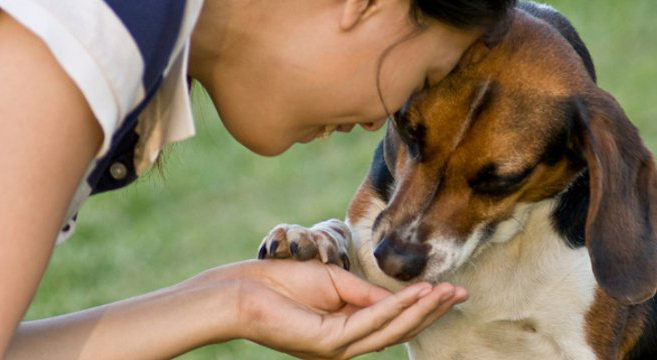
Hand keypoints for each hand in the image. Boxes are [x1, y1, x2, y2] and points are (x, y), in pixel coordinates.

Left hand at [204, 260, 466, 358]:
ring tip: (449, 292)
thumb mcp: (334, 284)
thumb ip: (367, 294)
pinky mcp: (330, 343)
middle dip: (431, 310)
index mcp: (346, 332)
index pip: (391, 321)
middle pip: (398, 329)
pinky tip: (420, 293)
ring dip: (422, 309)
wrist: (243, 290)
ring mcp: (338, 348)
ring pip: (390, 328)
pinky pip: (372, 321)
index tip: (448, 288)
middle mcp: (346, 346)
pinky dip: (398, 306)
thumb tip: (401, 298)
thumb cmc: (283, 283)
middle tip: (462, 292)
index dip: (421, 306)